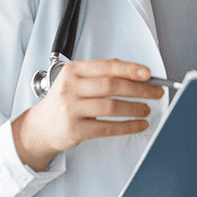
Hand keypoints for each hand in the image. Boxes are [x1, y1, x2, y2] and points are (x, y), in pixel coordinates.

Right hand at [12, 59, 164, 170]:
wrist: (40, 127)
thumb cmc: (64, 102)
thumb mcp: (76, 81)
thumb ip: (101, 75)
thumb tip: (136, 74)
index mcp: (72, 71)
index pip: (106, 67)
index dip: (130, 69)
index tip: (148, 74)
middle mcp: (70, 88)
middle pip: (111, 86)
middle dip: (139, 89)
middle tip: (156, 92)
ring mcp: (71, 109)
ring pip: (111, 107)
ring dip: (135, 108)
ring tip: (147, 109)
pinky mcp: (75, 130)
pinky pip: (108, 128)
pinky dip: (128, 126)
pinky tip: (140, 124)